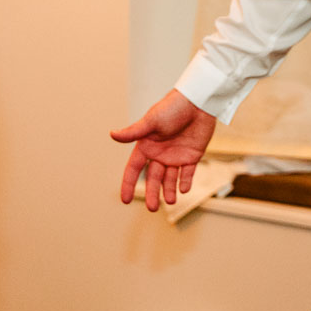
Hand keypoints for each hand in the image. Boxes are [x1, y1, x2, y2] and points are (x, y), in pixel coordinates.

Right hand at [110, 89, 216, 211]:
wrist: (198, 101)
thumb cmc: (172, 107)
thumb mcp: (151, 121)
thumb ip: (134, 132)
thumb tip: (112, 134)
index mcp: (147, 145)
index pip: (134, 168)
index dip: (128, 184)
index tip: (125, 200)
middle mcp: (159, 153)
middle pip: (153, 178)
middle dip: (151, 194)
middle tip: (152, 208)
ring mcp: (176, 155)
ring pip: (170, 179)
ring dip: (169, 191)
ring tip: (170, 201)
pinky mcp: (191, 156)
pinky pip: (187, 174)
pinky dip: (185, 182)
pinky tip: (183, 190)